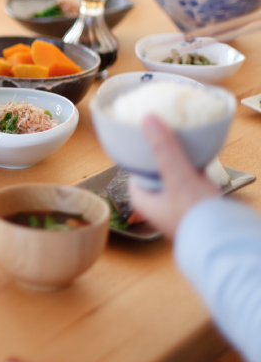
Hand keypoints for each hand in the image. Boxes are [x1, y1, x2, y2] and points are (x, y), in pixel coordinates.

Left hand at [128, 115, 219, 238]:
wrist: (226, 242)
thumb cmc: (196, 217)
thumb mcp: (177, 176)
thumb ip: (163, 149)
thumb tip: (147, 119)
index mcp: (141, 199)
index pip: (135, 168)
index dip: (143, 152)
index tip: (152, 136)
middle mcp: (156, 205)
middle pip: (156, 170)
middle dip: (166, 157)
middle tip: (173, 139)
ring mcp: (175, 207)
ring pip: (174, 176)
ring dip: (182, 164)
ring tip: (189, 150)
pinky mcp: (193, 208)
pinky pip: (191, 184)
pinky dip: (196, 173)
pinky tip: (204, 166)